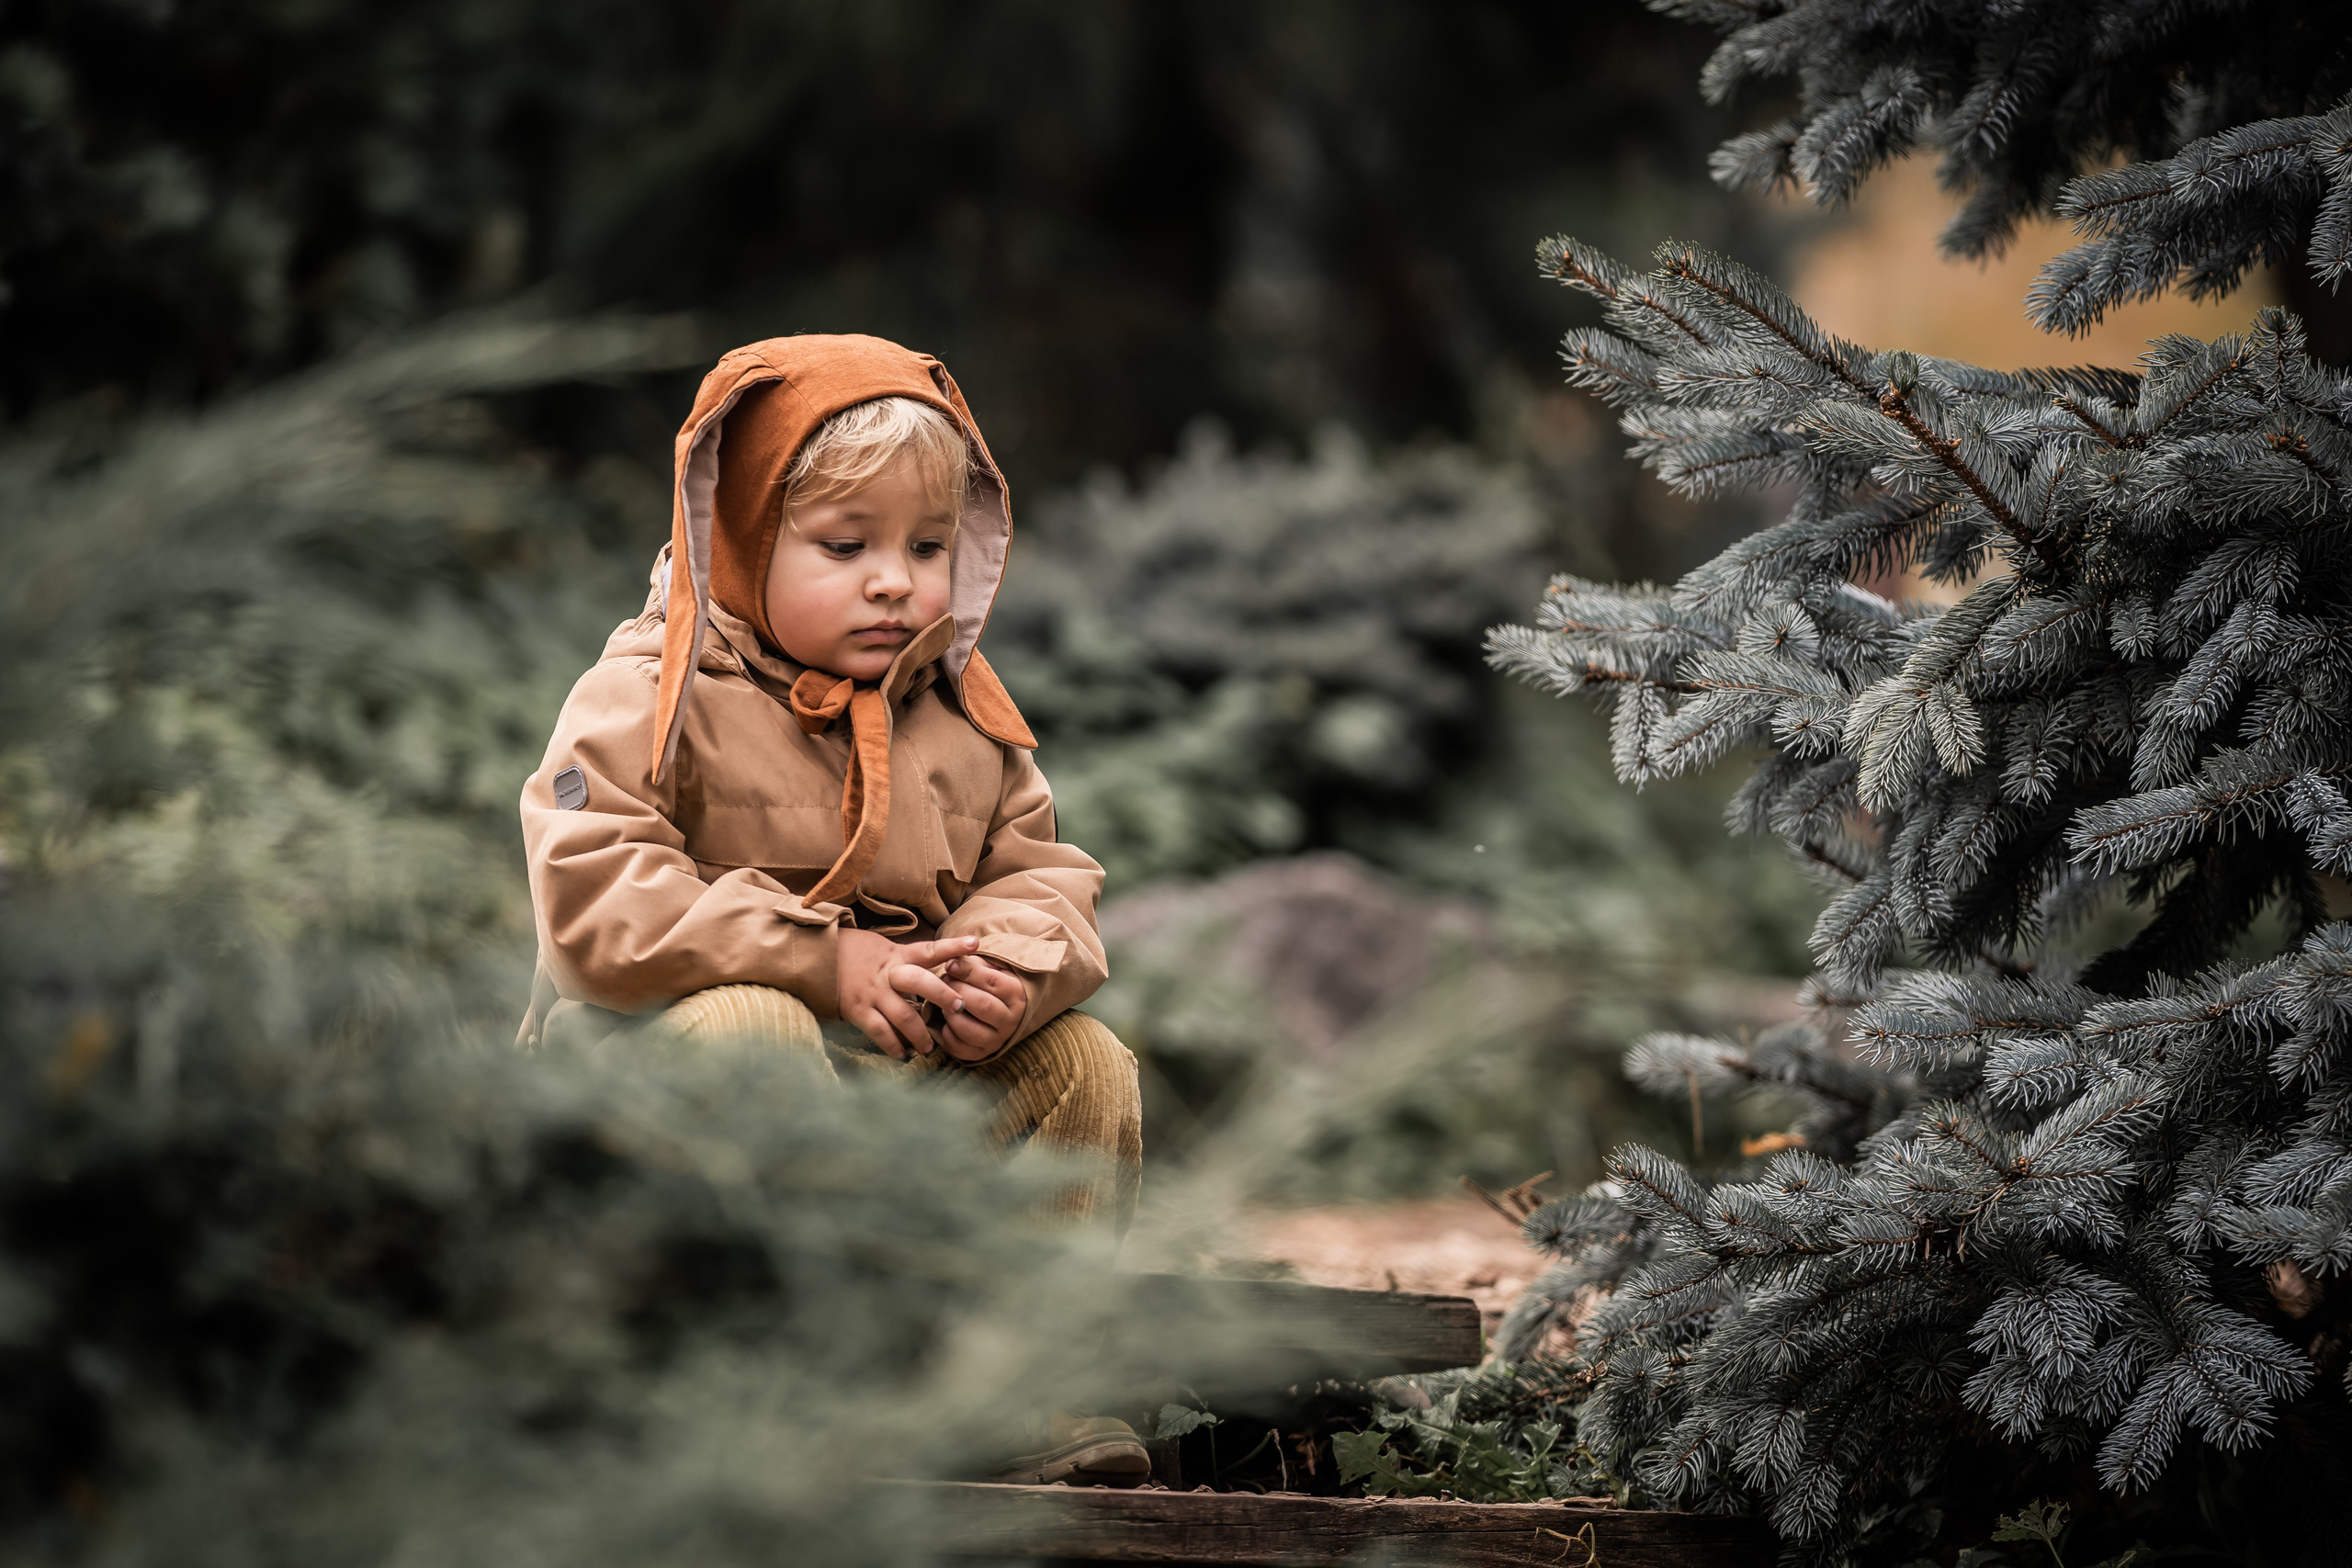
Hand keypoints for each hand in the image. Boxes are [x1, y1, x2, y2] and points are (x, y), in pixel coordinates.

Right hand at [835, 930, 979, 1059]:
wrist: (816, 955)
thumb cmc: (854, 951)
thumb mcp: (882, 947)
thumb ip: (905, 958)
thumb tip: (934, 964)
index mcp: (898, 955)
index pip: (930, 949)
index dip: (953, 947)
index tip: (975, 944)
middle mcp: (889, 974)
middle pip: (922, 983)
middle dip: (943, 996)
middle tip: (961, 1008)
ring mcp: (873, 993)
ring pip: (904, 1016)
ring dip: (920, 1035)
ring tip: (929, 1048)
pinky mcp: (858, 1010)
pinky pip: (879, 1032)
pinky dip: (892, 1045)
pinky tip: (901, 1055)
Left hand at [935, 954, 1029, 1062]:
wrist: (1001, 1010)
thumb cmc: (990, 984)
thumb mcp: (989, 968)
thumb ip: (973, 964)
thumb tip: (952, 962)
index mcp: (1017, 995)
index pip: (992, 982)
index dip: (968, 971)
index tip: (950, 963)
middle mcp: (1011, 1020)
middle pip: (982, 1005)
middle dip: (957, 990)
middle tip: (944, 981)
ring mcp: (997, 1039)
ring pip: (969, 1029)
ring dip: (951, 1013)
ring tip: (944, 1001)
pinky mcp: (981, 1053)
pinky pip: (959, 1047)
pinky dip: (948, 1033)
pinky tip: (947, 1020)